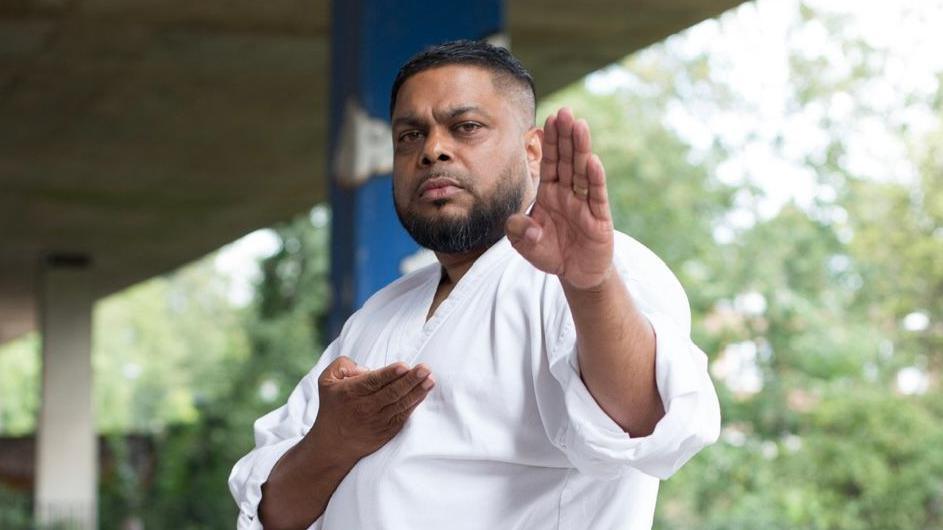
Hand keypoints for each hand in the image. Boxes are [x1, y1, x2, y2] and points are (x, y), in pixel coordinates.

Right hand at [308, 356, 434, 462]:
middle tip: (425, 369)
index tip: (404, 366)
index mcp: (350, 393)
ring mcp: (377, 421)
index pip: (373, 382)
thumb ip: (342, 365)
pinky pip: (403, 415)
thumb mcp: (326, 381)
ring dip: (417, 391)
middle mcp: (365, 408)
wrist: (333, 445)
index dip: (390, 374)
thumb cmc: (332, 407)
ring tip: (430, 380)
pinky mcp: (387, 431)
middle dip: (410, 380)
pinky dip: (414, 404)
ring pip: (401, 404)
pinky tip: (423, 393)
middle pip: (391, 392)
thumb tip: (364, 368)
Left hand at [506, 107, 613, 290]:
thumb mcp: (525, 245)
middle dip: (566, 136)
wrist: (575, 274)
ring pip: (582, 172)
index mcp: (550, 193)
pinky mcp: (598, 219)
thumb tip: (516, 222)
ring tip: (580, 126)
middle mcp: (568, 193)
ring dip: (581, 149)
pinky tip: (592, 160)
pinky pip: (596, 196)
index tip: (550, 118)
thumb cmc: (550, 253)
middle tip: (566, 111)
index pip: (550, 162)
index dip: (550, 141)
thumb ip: (518, 232)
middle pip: (567, 160)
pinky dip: (594, 179)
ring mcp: (584, 204)